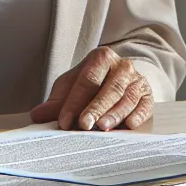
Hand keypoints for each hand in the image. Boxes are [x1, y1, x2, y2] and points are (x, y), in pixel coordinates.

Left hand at [30, 47, 152, 130]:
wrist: (120, 77)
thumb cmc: (93, 82)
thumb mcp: (72, 86)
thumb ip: (57, 101)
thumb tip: (37, 115)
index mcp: (101, 58)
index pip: (87, 80)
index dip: (75, 101)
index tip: (64, 121)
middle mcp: (122, 66)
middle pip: (109, 88)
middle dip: (96, 107)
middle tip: (84, 125)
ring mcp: (137, 80)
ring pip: (127, 97)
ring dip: (115, 113)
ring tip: (103, 128)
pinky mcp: (148, 94)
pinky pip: (145, 105)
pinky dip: (137, 115)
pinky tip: (129, 125)